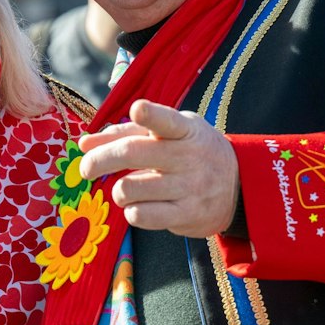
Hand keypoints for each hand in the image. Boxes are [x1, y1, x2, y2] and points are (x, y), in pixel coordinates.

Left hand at [78, 100, 238, 236]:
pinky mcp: (187, 215)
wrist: (239, 186)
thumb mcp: (170, 133)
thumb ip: (127, 133)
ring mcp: (189, 187)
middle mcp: (187, 157)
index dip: (151, 115)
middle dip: (99, 160)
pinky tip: (138, 207)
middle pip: (133, 153)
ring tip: (124, 190)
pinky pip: (143, 216)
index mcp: (184, 130)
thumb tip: (85, 143)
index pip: (167, 120)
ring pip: (130, 188)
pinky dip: (131, 212)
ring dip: (117, 191)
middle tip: (85, 169)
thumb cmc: (192, 153)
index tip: (137, 109)